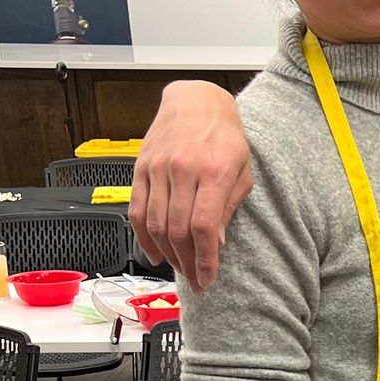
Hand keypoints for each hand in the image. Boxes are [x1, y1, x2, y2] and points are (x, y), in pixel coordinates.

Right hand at [129, 81, 252, 290]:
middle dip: (187, 263)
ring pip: (156, 224)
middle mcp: (182, 169)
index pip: (204, 227)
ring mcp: (157, 169)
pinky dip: (143, 237)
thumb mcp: (242, 170)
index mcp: (213, 171)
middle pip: (178, 231)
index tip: (208, 278)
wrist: (196, 100)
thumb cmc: (224, 134)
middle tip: (195, 280)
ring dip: (167, 254)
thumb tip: (217, 243)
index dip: (205, 259)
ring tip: (180, 268)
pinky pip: (137, 210)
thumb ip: (228, 207)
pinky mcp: (141, 169)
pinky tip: (154, 253)